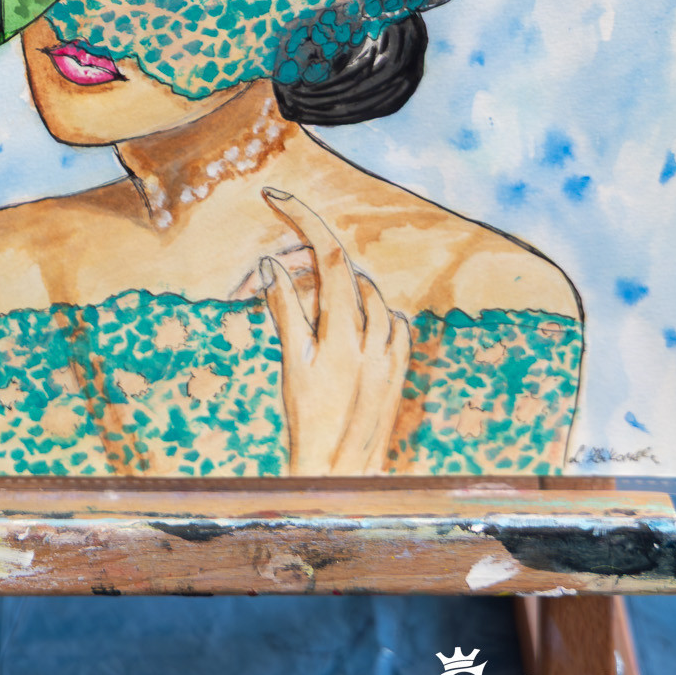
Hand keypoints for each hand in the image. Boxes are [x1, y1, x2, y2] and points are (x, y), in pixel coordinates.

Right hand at [259, 188, 410, 475]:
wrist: (342, 477)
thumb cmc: (309, 423)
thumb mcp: (291, 364)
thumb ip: (285, 309)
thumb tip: (274, 264)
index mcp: (343, 332)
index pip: (328, 255)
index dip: (304, 218)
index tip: (275, 197)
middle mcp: (375, 337)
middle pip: (346, 272)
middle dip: (312, 263)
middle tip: (280, 273)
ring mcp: (392, 352)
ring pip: (369, 295)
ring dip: (340, 289)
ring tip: (308, 313)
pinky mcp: (401, 368)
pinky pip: (391, 322)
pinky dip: (369, 314)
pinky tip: (346, 331)